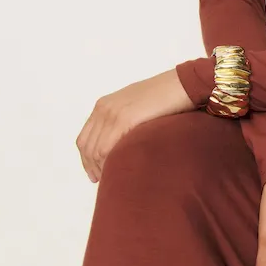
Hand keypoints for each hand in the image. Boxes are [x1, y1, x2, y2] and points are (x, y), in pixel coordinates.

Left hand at [76, 68, 194, 182]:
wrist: (181, 85)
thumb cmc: (166, 97)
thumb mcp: (136, 106)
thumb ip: (123, 120)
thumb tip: (121, 143)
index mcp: (104, 104)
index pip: (85, 138)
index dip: (86, 158)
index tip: (93, 172)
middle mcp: (104, 108)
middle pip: (87, 146)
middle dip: (91, 166)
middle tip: (99, 180)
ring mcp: (113, 113)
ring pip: (95, 150)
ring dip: (100, 167)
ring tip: (112, 178)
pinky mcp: (124, 119)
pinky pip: (107, 148)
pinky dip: (108, 162)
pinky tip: (118, 170)